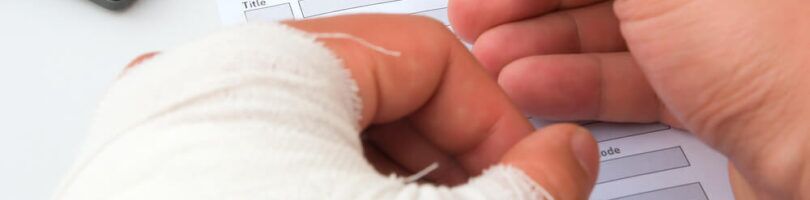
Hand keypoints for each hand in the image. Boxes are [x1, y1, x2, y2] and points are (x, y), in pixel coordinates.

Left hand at [128, 15, 600, 198]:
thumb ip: (524, 187)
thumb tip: (564, 158)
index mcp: (265, 71)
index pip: (424, 55)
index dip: (496, 119)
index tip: (530, 175)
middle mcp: (202, 99)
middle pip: (374, 99)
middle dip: (448, 164)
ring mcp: (175, 152)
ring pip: (323, 144)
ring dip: (393, 189)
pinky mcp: (168, 194)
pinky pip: (274, 175)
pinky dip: (329, 199)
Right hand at [449, 0, 809, 198]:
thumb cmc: (780, 48)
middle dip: (531, 0)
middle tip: (479, 15)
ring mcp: (715, 31)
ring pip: (612, 30)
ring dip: (541, 43)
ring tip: (494, 58)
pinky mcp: (712, 85)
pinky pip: (632, 75)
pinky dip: (579, 81)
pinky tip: (533, 85)